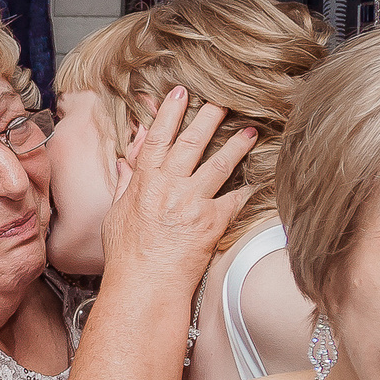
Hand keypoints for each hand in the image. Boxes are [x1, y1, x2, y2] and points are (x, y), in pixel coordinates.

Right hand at [100, 86, 258, 291]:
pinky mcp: (211, 222)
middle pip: (192, 143)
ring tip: (251, 130)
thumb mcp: (116, 216)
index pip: (158, 138)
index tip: (181, 93)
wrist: (145, 286)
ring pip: (219, 164)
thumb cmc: (127, 257)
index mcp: (144, 182)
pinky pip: (236, 200)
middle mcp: (169, 187)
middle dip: (208, 117)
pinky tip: (262, 177)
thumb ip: (125, 185)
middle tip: (223, 100)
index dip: (170, 112)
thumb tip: (126, 163)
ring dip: (237, 145)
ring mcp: (191, 203)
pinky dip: (250, 189)